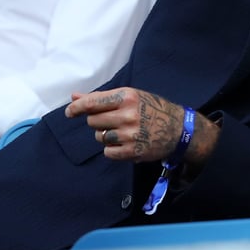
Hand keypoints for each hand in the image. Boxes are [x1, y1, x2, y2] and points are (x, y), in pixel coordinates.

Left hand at [66, 87, 189, 162]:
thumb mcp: (132, 97)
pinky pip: (108, 152)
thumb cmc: (153, 109)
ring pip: (99, 137)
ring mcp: (130, 134)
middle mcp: (128, 114)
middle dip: (99, 121)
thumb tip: (75, 97)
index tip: (70, 112)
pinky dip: (113, 149)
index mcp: (127, 97)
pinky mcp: (132, 151)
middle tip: (114, 120)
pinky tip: (126, 143)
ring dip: (106, 135)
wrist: (179, 129)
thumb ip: (102, 98)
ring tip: (123, 132)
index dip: (76, 108)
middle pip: (93, 121)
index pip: (92, 103)